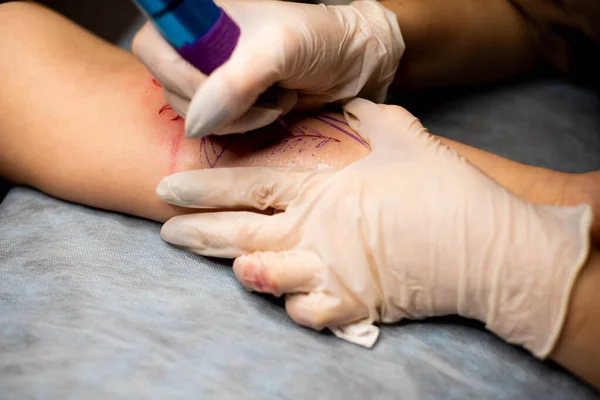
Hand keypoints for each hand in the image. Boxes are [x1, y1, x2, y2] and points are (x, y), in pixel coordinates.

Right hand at [133, 0, 402, 137]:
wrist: (351, 66)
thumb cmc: (320, 41)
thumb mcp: (278, 50)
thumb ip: (235, 82)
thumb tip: (196, 121)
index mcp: (201, 16)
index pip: (154, 45)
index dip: (177, 73)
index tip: (217, 87)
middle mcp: (199, 46)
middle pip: (169, 86)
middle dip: (213, 103)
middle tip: (258, 96)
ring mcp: (212, 78)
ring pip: (192, 114)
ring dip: (234, 119)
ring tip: (273, 100)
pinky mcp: (229, 106)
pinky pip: (215, 129)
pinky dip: (242, 128)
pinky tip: (271, 110)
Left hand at [156, 99, 590, 355]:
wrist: (485, 247)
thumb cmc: (444, 189)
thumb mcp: (404, 137)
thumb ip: (368, 119)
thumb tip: (350, 104)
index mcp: (323, 188)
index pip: (249, 183)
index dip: (205, 185)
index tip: (170, 186)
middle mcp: (316, 230)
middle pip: (241, 229)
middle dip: (197, 230)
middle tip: (166, 230)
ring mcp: (331, 270)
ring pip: (265, 274)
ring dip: (237, 270)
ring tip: (218, 266)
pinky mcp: (354, 304)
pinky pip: (309, 314)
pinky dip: (293, 311)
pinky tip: (284, 305)